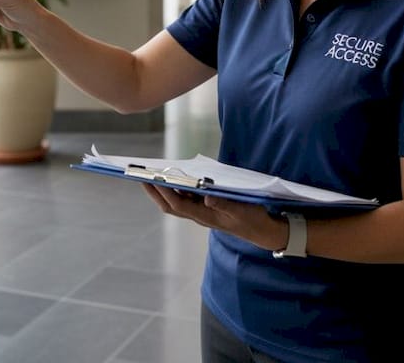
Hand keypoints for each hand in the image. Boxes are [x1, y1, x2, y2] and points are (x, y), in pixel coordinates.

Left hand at [141, 184, 288, 251]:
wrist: (263, 230)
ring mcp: (202, 211)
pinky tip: (175, 177)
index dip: (163, 192)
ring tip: (152, 174)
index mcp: (205, 217)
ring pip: (177, 200)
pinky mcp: (207, 207)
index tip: (150, 179)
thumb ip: (225, 204)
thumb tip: (207, 197)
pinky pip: (187, 197)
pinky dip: (178, 187)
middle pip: (171, 204)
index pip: (178, 204)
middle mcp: (199, 215)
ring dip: (164, 189)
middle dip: (155, 191)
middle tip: (140, 175)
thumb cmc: (253, 220)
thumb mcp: (243, 211)